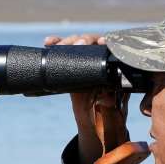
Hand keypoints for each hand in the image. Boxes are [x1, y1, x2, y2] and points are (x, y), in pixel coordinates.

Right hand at [44, 33, 129, 163]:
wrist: (93, 124)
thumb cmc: (109, 120)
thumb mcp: (111, 117)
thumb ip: (110, 109)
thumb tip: (107, 99)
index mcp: (116, 72)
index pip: (114, 50)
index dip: (108, 42)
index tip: (102, 42)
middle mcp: (101, 63)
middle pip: (94, 42)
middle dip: (85, 40)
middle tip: (77, 43)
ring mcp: (85, 63)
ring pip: (78, 44)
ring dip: (67, 40)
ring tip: (55, 43)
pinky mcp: (71, 68)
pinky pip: (64, 53)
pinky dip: (56, 45)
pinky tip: (48, 43)